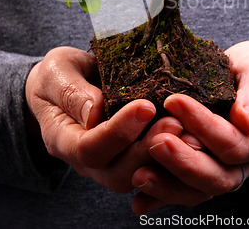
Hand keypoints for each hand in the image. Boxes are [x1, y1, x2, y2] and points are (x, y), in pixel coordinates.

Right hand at [25, 46, 183, 190]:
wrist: (64, 83)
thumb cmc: (59, 75)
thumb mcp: (58, 73)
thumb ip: (72, 92)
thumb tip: (96, 111)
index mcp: (62, 139)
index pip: (89, 148)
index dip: (118, 131)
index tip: (145, 107)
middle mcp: (86, 160)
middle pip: (117, 171)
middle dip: (148, 148)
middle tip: (175, 123)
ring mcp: (108, 162)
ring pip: (138, 175)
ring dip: (163, 156)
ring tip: (186, 130)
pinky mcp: (129, 156)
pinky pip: (150, 167)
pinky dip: (171, 157)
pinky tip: (190, 136)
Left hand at [131, 41, 248, 213]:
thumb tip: (245, 120)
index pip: (232, 142)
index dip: (203, 125)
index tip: (174, 101)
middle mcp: (245, 162)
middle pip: (217, 175)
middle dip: (184, 161)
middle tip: (155, 142)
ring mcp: (224, 170)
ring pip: (199, 190)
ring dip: (169, 185)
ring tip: (140, 175)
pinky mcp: (203, 173)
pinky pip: (184, 192)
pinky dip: (161, 198)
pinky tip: (138, 203)